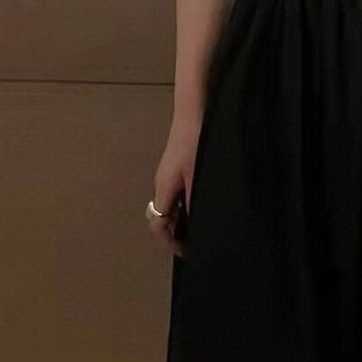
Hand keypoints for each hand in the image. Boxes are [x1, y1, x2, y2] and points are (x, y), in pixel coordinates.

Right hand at [148, 114, 201, 257]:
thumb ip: (196, 200)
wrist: (194, 111)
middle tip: (199, 240)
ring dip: (182, 216)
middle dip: (176, 231)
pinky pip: (176, 192)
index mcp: (164, 188)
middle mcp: (161, 183)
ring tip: (204, 223)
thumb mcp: (199, 175)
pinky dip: (186, 202)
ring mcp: (167, 174)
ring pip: (170, 204)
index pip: (158, 225)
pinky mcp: (175, 165)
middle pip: (162, 216)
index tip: (188, 251)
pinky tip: (204, 200)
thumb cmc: (196, 142)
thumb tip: (198, 225)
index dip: (170, 242)